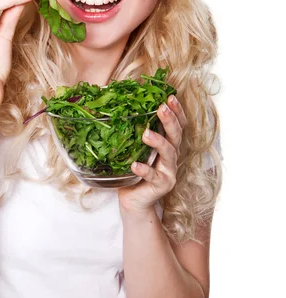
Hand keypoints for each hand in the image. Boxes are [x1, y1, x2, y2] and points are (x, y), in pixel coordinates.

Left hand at [118, 95, 186, 214]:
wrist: (134, 200)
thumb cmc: (134, 171)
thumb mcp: (135, 148)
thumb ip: (134, 133)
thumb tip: (120, 107)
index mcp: (168, 145)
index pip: (178, 125)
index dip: (177, 111)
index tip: (170, 97)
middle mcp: (172, 156)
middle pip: (176, 135)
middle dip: (170, 120)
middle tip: (161, 108)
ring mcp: (169, 171)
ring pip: (168, 154)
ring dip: (158, 142)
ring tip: (146, 134)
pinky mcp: (161, 185)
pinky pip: (153, 176)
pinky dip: (144, 170)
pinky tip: (135, 165)